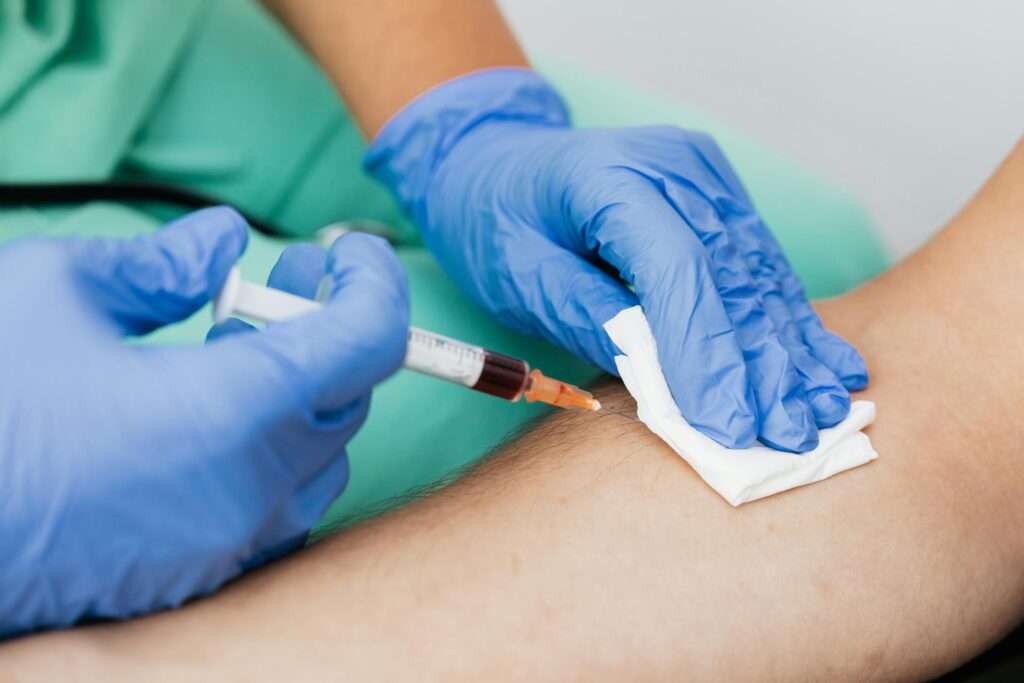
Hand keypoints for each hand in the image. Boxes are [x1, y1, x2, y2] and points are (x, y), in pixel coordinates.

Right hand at [0, 208, 408, 635]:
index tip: (349, 251)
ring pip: (318, 457)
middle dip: (327, 328)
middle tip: (283, 282)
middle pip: (345, 396)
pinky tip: (209, 419)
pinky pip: (274, 506)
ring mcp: (224, 545)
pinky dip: (270, 452)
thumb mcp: (52, 290)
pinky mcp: (194, 574)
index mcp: (229, 411)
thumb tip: (225, 241)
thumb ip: (160, 262)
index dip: (374, 282)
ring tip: (233, 348)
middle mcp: (246, 490)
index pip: (367, 340)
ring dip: (300, 394)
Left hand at [366, 68, 865, 451]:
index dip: (708, 354)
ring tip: (822, 413)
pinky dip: (788, 320)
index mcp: (612, 176)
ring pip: (758, 274)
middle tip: (791, 436)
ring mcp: (703, 177)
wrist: (497, 163)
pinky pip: (758, 265)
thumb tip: (664, 381)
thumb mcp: (520, 276)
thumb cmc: (496, 222)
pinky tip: (827, 364)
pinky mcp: (718, 197)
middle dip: (762, 364)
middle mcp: (673, 167)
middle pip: (731, 275)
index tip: (729, 426)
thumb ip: (591, 318)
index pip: (679, 271)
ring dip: (790, 349)